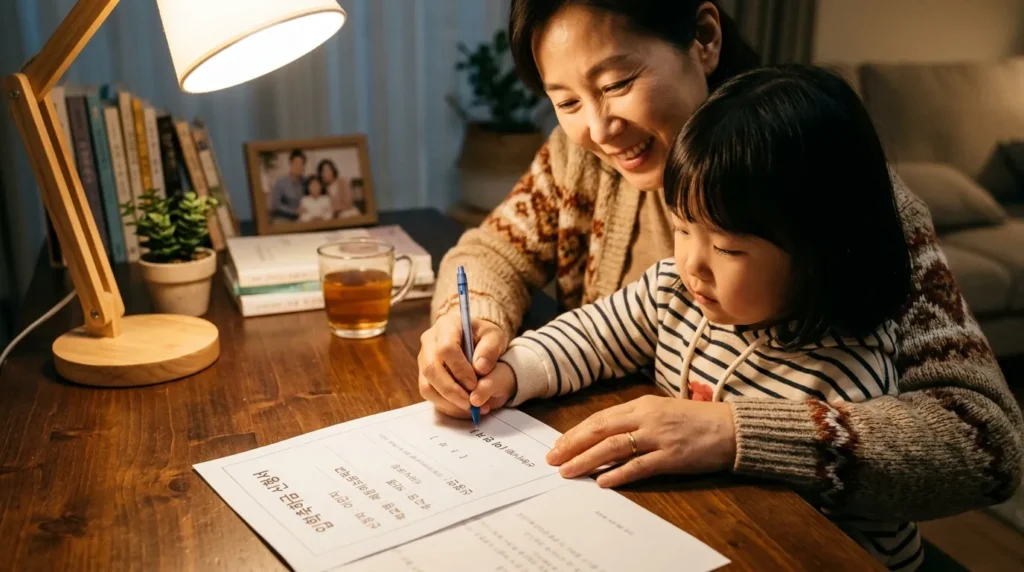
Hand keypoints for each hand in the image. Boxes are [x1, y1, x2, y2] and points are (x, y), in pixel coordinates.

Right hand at [417, 311, 508, 418]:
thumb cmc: (484, 336)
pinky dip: (445, 404)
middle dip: (452, 390)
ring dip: (447, 401)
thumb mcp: (495, 336)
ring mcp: (423, 358)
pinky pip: (429, 393)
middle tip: (471, 404)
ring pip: (427, 385)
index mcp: (446, 326)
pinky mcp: (424, 374)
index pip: (446, 349)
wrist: (475, 339)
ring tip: (469, 408)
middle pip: (431, 369)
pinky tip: (462, 407)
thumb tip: (480, 368)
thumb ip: (490, 349)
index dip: (459, 369)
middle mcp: (429, 341)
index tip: (474, 383)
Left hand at [546, 395, 736, 487]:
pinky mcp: (672, 457)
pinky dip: (618, 474)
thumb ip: (636, 420)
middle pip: (600, 430)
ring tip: (568, 471)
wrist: (732, 428)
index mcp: (643, 404)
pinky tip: (602, 481)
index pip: (600, 418)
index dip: (577, 432)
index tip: (558, 444)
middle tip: (553, 459)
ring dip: (587, 460)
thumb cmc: (697, 420)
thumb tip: (606, 435)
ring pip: (613, 448)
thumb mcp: (662, 411)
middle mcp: (647, 418)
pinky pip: (639, 466)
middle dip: (573, 445)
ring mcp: (659, 437)